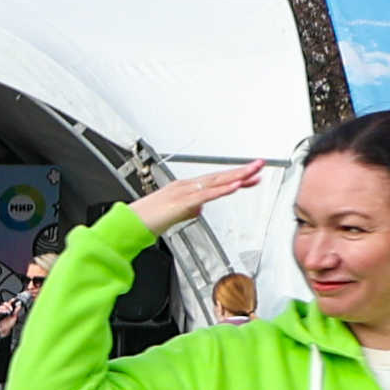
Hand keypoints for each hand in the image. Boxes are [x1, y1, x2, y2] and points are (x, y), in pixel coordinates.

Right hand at [130, 162, 265, 234]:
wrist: (129, 224)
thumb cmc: (147, 220)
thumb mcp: (174, 215)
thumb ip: (189, 210)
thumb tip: (200, 209)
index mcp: (185, 188)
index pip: (215, 181)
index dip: (235, 177)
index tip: (251, 176)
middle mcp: (186, 186)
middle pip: (219, 176)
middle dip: (241, 171)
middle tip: (260, 165)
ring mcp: (184, 192)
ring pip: (216, 182)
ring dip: (237, 176)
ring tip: (254, 172)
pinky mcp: (182, 201)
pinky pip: (207, 194)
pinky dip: (222, 189)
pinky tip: (235, 186)